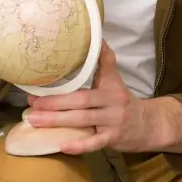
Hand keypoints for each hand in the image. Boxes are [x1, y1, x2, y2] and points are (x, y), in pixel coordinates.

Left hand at [24, 41, 153, 153]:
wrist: (148, 125)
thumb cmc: (123, 101)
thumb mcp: (115, 80)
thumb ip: (104, 61)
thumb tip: (97, 36)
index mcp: (110, 85)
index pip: (96, 70)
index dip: (82, 63)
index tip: (57, 61)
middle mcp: (112, 101)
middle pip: (81, 100)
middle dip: (55, 102)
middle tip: (32, 103)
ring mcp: (113, 121)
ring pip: (83, 120)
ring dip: (57, 120)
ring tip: (34, 120)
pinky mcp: (113, 139)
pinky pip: (94, 143)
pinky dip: (79, 145)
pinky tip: (61, 145)